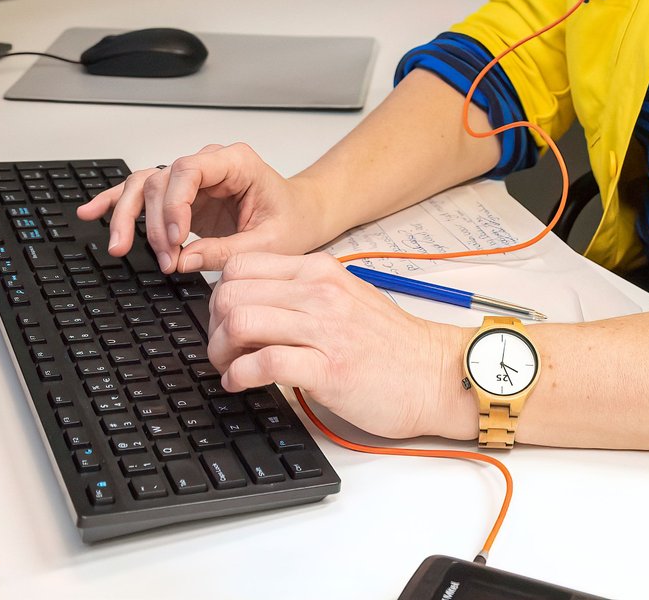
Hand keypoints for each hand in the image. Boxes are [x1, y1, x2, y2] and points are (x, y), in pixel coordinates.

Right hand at [76, 143, 321, 273]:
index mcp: (236, 162)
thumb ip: (225, 251)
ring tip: (119, 246)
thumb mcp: (270, 243)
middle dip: (155, 223)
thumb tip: (183, 260)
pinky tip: (91, 212)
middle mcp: (210, 164)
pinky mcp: (182, 197)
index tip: (176, 240)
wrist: (301, 216)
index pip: (189, 170)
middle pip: (162, 180)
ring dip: (129, 216)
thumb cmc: (292, 220)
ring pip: (145, 185)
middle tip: (166, 261)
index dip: (174, 204)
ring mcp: (193, 179)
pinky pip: (142, 192)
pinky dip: (116, 201)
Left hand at [207, 250, 473, 440]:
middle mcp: (319, 292)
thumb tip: (252, 302)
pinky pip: (264, 362)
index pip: (241, 264)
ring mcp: (324, 328)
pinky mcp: (328, 368)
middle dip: (214, 324)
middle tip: (223, 348)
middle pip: (232, 291)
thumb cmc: (390, 344)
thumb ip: (302, 292)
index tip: (225, 319)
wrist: (433, 374)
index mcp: (320, 270)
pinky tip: (241, 383)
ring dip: (221, 351)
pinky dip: (239, 375)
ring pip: (242, 321)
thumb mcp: (345, 297)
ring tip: (230, 367)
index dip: (220, 294)